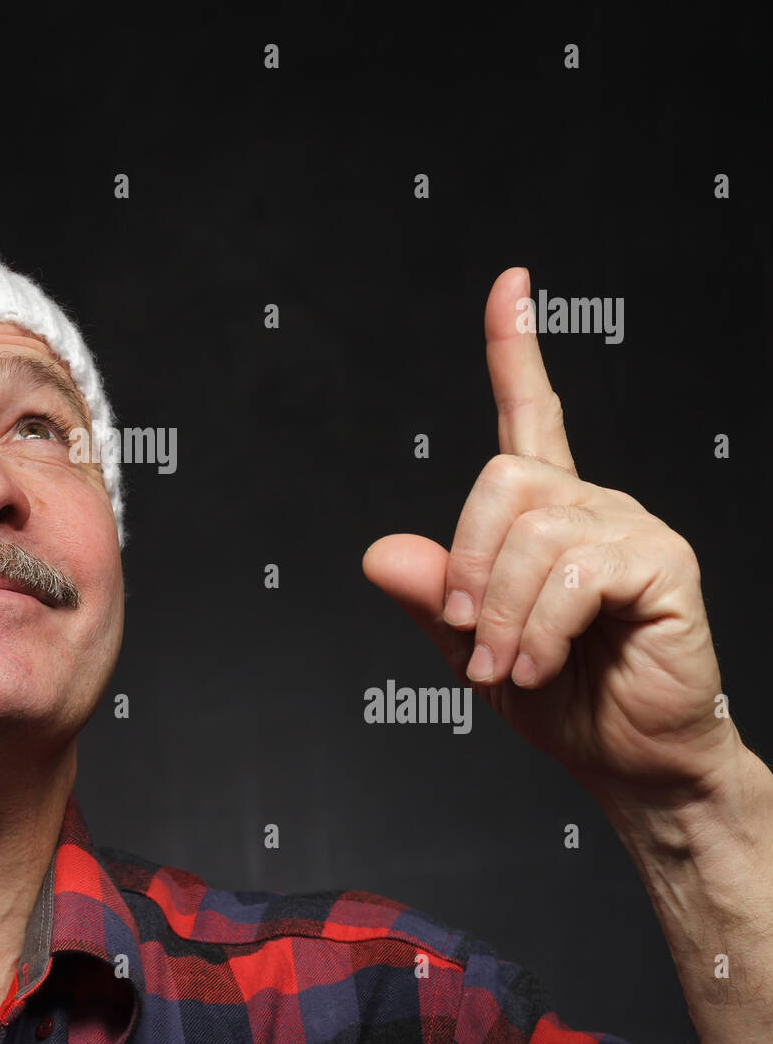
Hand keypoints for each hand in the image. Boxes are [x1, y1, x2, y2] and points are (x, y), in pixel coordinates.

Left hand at [362, 268, 733, 805]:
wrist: (629, 759)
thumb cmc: (562, 698)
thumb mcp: (471, 646)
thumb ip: (432, 596)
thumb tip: (380, 553)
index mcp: (546, 514)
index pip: (529, 412)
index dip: (516, 347)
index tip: (509, 285)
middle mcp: (590, 504)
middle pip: (501, 478)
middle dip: (467, 564)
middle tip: (468, 635)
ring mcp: (629, 528)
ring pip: (532, 531)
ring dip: (500, 614)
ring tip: (506, 668)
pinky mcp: (662, 563)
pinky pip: (573, 573)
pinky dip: (538, 627)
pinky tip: (539, 665)